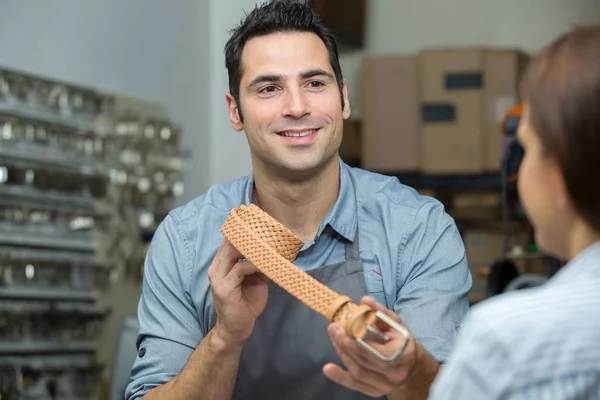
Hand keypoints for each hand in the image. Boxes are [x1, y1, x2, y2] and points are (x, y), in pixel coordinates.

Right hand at [207, 239, 267, 345]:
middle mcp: (217, 268)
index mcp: (222, 265)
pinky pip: (240, 269)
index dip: (244, 232)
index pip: (229, 241)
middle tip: (267, 231)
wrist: (236, 329)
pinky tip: (264, 264)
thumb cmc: (246, 305)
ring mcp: (218, 278)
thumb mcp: (255, 280)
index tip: (261, 225)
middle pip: (229, 243)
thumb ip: (259, 265)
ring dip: (252, 248)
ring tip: (268, 244)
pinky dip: (253, 264)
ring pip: (232, 252)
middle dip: (248, 236)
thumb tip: (275, 251)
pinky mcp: (224, 287)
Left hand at [323, 296, 438, 397]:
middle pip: (364, 361)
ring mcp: (384, 385)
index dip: (357, 341)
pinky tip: (327, 368)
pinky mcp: (374, 391)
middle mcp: (394, 373)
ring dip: (342, 353)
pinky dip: (339, 377)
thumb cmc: (402, 342)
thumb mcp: (396, 326)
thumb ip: (381, 313)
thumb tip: (365, 300)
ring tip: (334, 337)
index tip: (343, 326)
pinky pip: (355, 385)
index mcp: (403, 354)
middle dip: (345, 344)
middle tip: (333, 328)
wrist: (412, 368)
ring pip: (358, 371)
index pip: (377, 350)